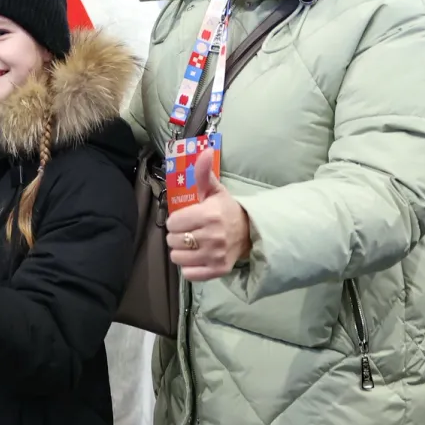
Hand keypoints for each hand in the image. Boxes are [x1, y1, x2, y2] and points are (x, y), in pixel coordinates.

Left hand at [167, 152, 250, 281]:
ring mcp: (215, 255)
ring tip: (191, 244)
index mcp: (208, 215)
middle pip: (172, 241)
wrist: (251, 232)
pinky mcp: (218, 270)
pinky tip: (197, 257)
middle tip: (187, 231)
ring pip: (177, 258)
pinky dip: (189, 267)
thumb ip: (204, 173)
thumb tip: (204, 151)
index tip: (184, 219)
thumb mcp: (215, 191)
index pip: (172, 222)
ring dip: (180, 252)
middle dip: (176, 235)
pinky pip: (189, 274)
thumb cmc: (227, 210)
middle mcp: (212, 237)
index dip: (175, 220)